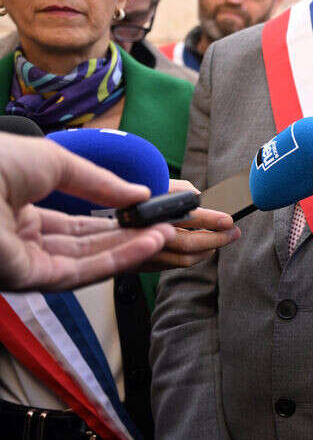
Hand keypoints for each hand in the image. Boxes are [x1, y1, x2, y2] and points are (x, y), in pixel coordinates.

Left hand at [0, 135, 174, 290]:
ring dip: (131, 249)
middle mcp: (21, 239)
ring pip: (88, 260)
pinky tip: (149, 243)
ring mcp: (24, 261)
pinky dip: (119, 259)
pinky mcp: (29, 278)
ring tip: (167, 234)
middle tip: (166, 226)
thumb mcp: (54, 160)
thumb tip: (139, 194)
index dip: (113, 216)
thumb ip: (100, 182)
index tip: (145, 211)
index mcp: (18, 209)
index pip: (75, 222)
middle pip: (86, 244)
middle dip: (128, 236)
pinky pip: (81, 272)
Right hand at [137, 179, 240, 269]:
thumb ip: (179, 189)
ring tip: (224, 239)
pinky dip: (193, 257)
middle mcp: (143, 236)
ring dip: (208, 250)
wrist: (97, 223)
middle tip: (234, 232)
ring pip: (183, 259)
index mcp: (147, 213)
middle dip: (216, 239)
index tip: (229, 219)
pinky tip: (205, 249)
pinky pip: (174, 264)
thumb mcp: (155, 184)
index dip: (210, 219)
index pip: (185, 217)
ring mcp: (142, 253)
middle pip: (188, 244)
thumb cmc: (131, 197)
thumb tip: (199, 196)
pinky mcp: (142, 265)